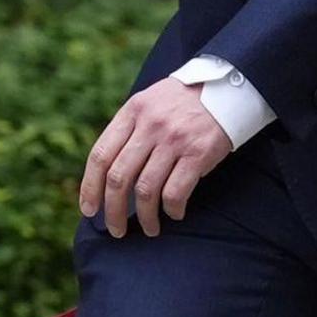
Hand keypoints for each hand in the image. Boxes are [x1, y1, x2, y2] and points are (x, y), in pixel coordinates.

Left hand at [77, 79, 234, 236]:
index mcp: (132, 111)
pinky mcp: (198, 152)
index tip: (89, 210)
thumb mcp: (150, 102)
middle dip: (112, 210)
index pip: (100, 155)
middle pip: (118, 178)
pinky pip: (175, 192)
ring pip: (145, 190)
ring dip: (145, 217)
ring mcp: (173, 139)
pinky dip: (172, 209)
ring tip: (149, 228)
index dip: (90, 187)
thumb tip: (107, 173)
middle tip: (115, 230)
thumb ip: (129, 130)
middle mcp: (150, 125)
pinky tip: (175, 213)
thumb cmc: (184, 101)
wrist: (228, 86)